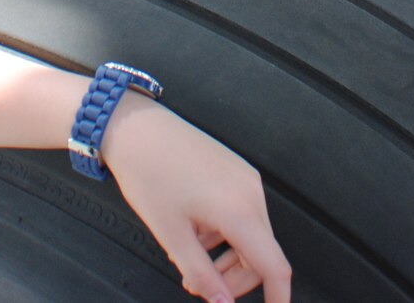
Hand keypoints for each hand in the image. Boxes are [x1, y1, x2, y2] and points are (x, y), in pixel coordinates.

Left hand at [102, 97, 291, 302]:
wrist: (136, 128)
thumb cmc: (149, 174)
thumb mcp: (172, 235)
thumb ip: (202, 275)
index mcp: (239, 211)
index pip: (275, 267)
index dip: (277, 298)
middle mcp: (250, 192)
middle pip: (261, 254)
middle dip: (235, 280)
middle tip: (202, 288)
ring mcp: (245, 178)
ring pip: (250, 234)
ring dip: (227, 257)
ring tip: (190, 261)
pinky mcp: (235, 170)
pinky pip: (241, 212)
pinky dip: (224, 233)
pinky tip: (194, 234)